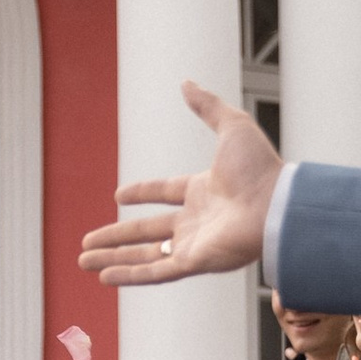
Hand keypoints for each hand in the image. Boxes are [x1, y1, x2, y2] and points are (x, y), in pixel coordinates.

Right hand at [78, 83, 280, 285]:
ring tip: (82, 262)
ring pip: (144, 255)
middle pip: (147, 232)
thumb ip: (207, 107)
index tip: (117, 196)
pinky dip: (129, 275)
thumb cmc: (262, 168)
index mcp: (204, 191)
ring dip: (113, 258)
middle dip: (115, 238)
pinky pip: (155, 272)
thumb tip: (186, 83)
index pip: (165, 194)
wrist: (277, 203)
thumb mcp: (232, 126)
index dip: (141, 193)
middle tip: (87, 243)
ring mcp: (194, 244)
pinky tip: (104, 276)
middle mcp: (197, 221)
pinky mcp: (195, 263)